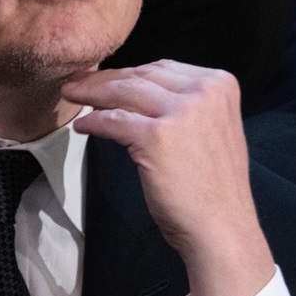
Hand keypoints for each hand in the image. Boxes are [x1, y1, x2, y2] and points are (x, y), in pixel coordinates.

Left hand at [64, 61, 273, 295]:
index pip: (163, 68)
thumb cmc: (213, 187)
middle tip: (79, 82)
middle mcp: (204, 91)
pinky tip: (83, 126)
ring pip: (124, 92)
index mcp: (220, 84)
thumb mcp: (213, 128)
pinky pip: (114, 121)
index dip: (129, 72)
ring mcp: (181, 112)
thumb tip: (140, 90)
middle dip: (105, 78)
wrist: (222, 226)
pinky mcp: (156, 136)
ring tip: (73, 95)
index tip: (107, 77)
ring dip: (92, 92)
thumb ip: (187, 105)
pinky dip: (94, 122)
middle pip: (141, 75)